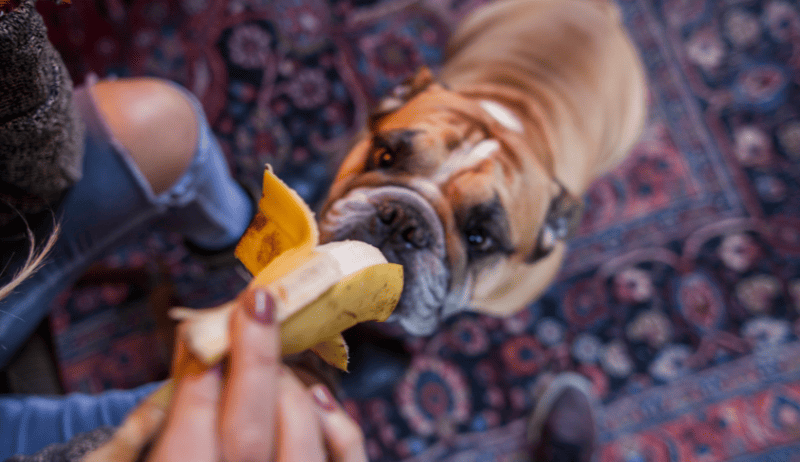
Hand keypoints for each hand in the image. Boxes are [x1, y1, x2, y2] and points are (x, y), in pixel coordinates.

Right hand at [86, 289, 366, 461]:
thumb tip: (196, 338)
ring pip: (296, 444)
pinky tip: (318, 394)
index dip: (196, 385)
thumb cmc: (202, 452)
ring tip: (278, 361)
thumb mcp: (166, 440)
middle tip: (256, 304)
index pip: (189, 439)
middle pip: (247, 435)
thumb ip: (179, 405)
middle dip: (253, 362)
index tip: (202, 334)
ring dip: (289, 388)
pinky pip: (344, 460)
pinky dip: (337, 424)